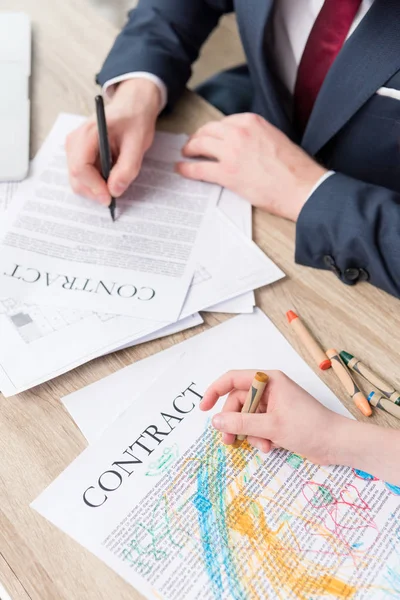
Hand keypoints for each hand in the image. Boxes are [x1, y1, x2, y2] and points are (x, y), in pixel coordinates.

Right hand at [66, 79, 160, 204]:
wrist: (132, 106)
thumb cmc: (134, 120)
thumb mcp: (138, 143)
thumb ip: (127, 168)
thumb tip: (115, 191)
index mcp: (88, 133)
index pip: (80, 167)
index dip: (94, 187)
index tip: (110, 198)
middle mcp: (75, 140)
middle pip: (76, 177)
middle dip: (94, 191)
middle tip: (114, 198)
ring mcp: (74, 148)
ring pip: (78, 180)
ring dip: (95, 188)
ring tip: (115, 182)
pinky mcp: (79, 154)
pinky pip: (83, 176)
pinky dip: (95, 183)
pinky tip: (110, 177)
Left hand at [177, 113, 326, 220]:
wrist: (301, 186)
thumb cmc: (293, 167)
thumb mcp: (273, 137)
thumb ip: (255, 136)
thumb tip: (242, 144)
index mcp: (251, 121)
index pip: (223, 122)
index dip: (212, 131)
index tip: (208, 136)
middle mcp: (239, 132)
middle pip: (207, 131)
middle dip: (197, 138)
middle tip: (192, 146)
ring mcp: (231, 152)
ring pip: (200, 145)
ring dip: (189, 150)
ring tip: (186, 155)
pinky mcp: (227, 173)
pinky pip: (199, 169)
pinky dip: (186, 169)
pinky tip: (181, 170)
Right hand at [200, 370, 344, 464]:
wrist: (337, 443)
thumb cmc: (308, 427)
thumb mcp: (271, 426)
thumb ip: (241, 422)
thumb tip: (215, 420)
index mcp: (269, 380)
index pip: (233, 378)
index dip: (215, 391)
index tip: (204, 408)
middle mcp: (270, 389)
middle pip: (238, 402)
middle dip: (233, 421)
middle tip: (229, 441)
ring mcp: (274, 404)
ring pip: (247, 416)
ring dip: (249, 433)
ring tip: (261, 446)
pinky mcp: (278, 419)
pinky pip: (258, 425)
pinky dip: (259, 437)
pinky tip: (269, 447)